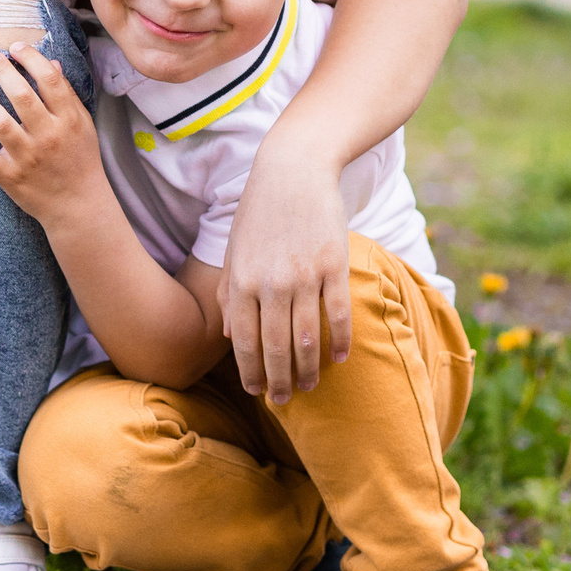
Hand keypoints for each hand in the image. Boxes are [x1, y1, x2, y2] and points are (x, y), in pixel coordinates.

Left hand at [0, 43, 106, 224]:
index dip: (31, 58)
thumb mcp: (83, 125)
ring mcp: (28, 158)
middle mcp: (49, 137)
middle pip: (22, 96)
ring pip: (0, 124)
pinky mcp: (10, 177)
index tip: (16, 48)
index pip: (50, 80)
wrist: (79, 206)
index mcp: (69, 121)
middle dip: (3, 71)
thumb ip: (66, 95)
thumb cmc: (81, 160)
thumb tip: (51, 63)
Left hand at [219, 141, 350, 402]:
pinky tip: (340, 357)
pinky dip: (339, 341)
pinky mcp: (333, 265)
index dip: (251, 373)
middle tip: (285, 400)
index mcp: (242, 282)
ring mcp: (304, 276)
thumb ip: (229, 294)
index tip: (257, 392)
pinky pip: (338, 314)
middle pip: (276, 348)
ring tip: (311, 385)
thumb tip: (230, 337)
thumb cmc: (259, 211)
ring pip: (307, 338)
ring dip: (309, 368)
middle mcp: (271, 283)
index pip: (245, 343)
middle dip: (280, 381)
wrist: (294, 169)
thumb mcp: (234, 250)